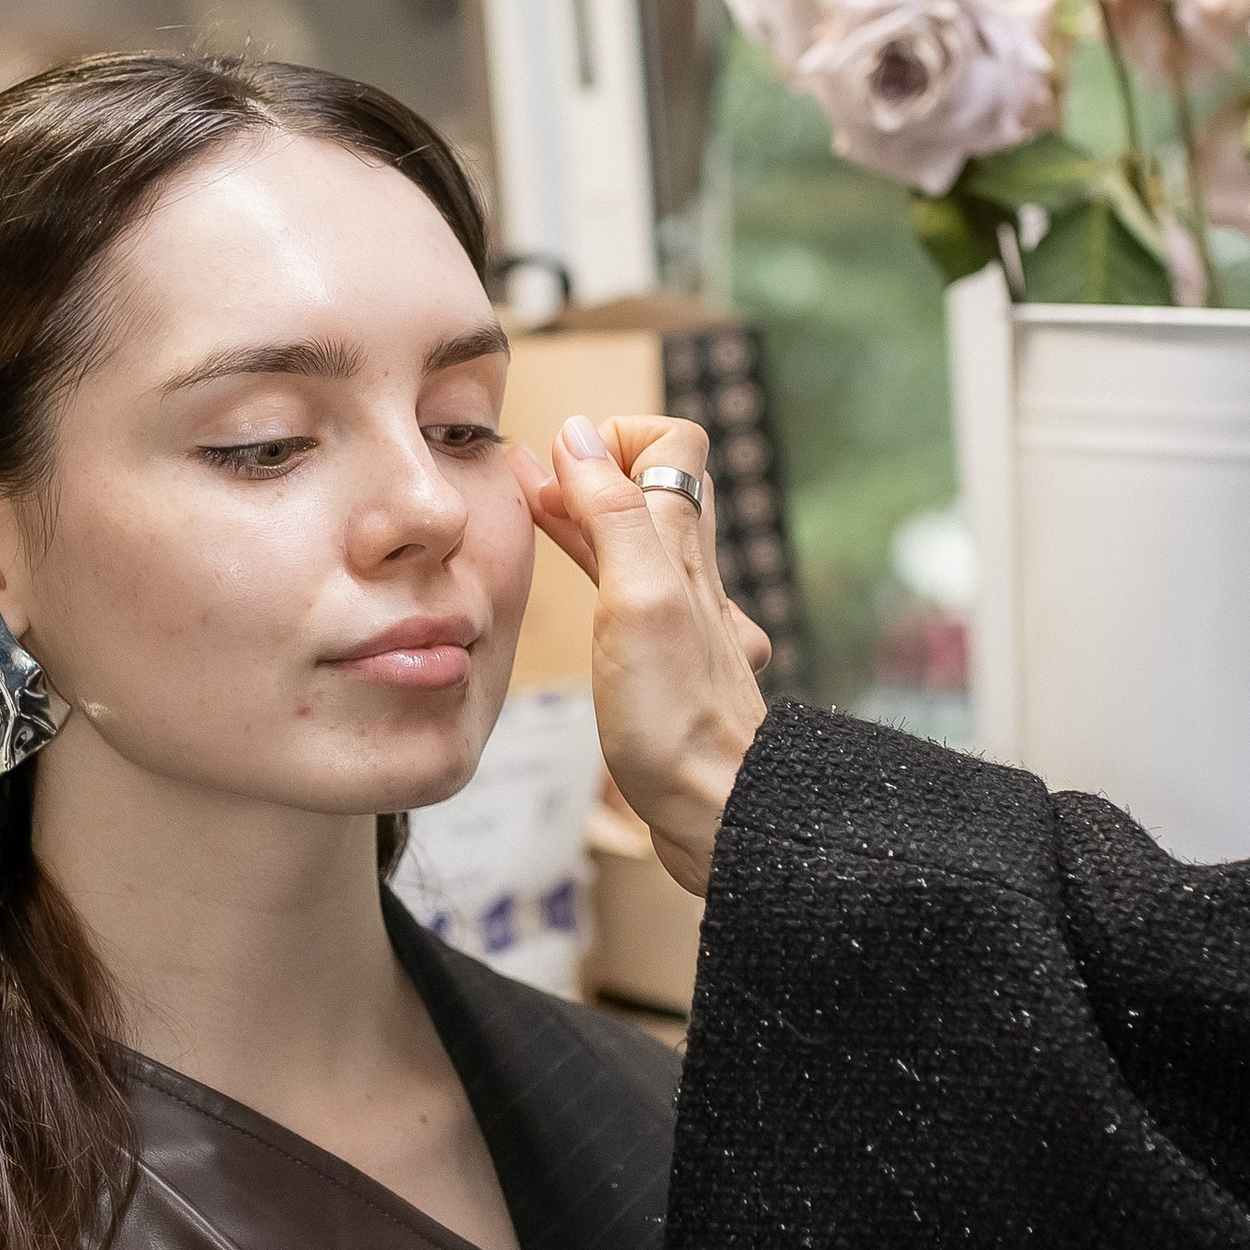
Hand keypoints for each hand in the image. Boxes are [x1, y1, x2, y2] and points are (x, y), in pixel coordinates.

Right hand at [512, 413, 770, 894]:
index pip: (677, 445)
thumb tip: (579, 436)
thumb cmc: (677, 721)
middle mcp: (692, 579)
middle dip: (591, 471)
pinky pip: (633, 602)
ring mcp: (685, 626)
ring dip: (589, 522)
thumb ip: (611, 514)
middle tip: (528, 476)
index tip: (559, 457)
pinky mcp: (672, 672)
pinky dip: (602, 580)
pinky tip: (588, 601)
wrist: (721, 815)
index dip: (619, 434)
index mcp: (684, 551)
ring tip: (535, 514)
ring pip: (637, 547)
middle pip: (651, 492)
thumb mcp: (636, 600)